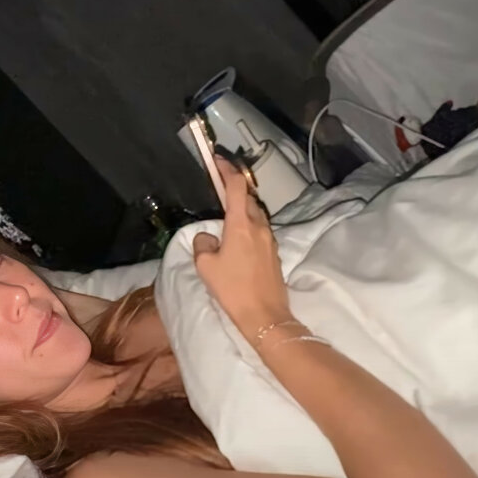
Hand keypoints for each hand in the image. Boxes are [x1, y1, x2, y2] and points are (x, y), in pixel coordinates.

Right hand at [192, 156, 290, 335]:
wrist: (264, 316)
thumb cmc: (233, 289)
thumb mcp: (205, 266)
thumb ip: (203, 243)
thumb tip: (208, 237)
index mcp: (241, 224)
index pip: (236, 186)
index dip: (227, 170)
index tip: (218, 160)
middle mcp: (259, 226)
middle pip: (247, 198)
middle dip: (234, 189)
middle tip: (218, 187)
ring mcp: (269, 240)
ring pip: (255, 214)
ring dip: (241, 209)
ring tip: (225, 217)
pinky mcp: (274, 253)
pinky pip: (259, 230)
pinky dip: (247, 226)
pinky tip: (236, 240)